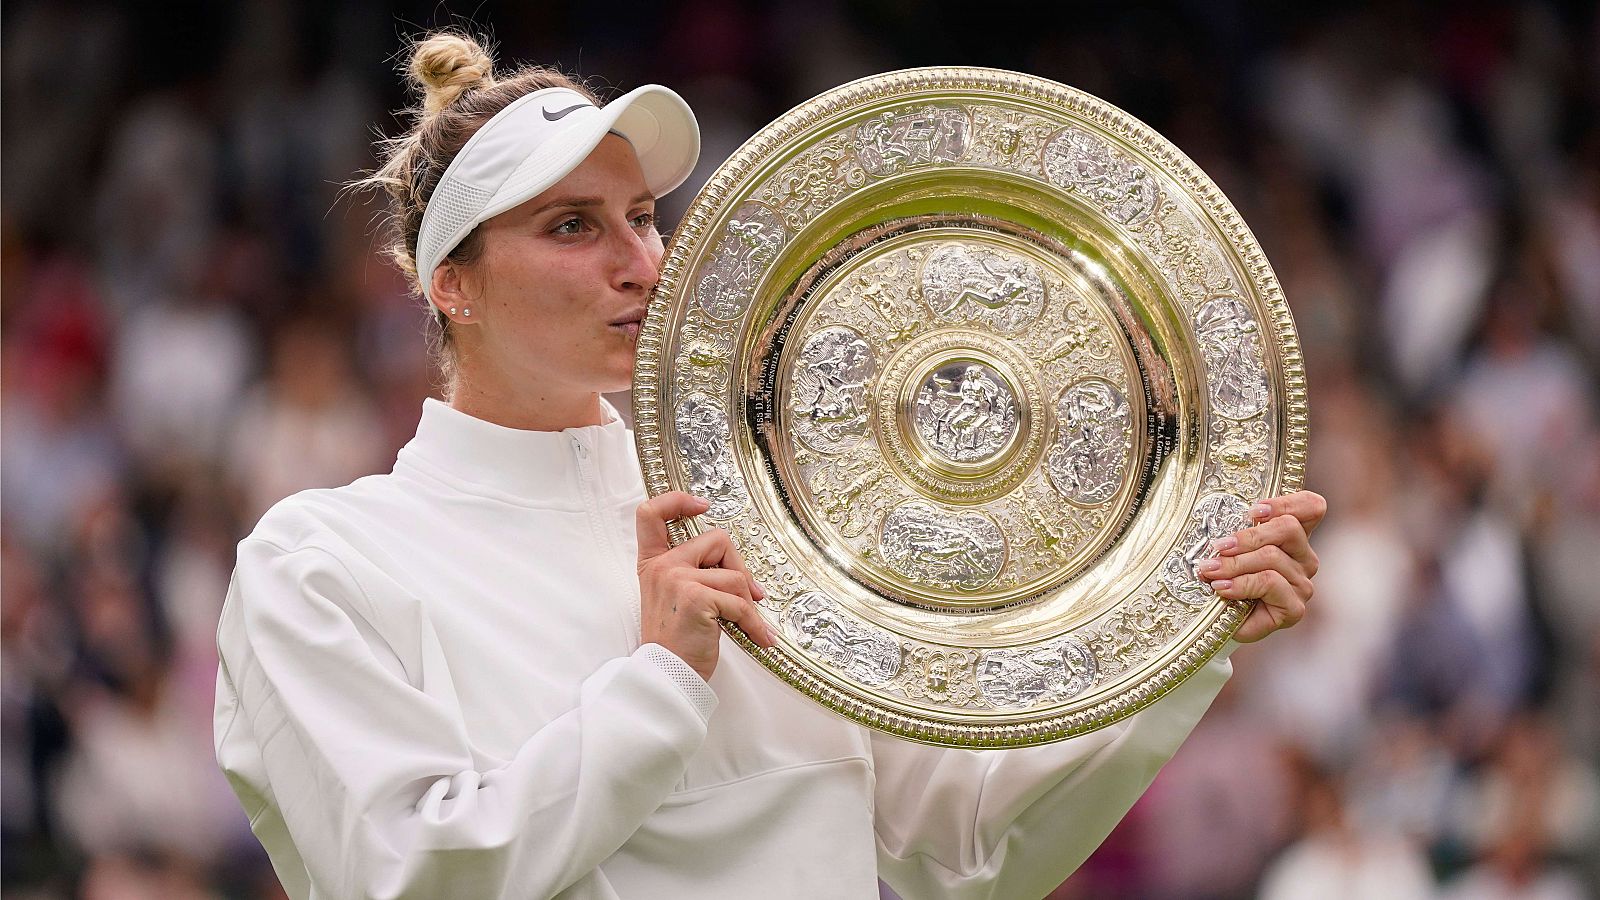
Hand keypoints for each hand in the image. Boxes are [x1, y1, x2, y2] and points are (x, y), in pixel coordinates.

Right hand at [636, 492, 775, 680]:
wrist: (668, 677)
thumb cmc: (676, 643)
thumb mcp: (676, 599)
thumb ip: (695, 574)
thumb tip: (741, 572)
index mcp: (653, 564)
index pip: (651, 514)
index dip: (677, 501)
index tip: (701, 505)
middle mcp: (662, 566)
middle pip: (716, 539)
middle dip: (739, 568)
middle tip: (749, 595)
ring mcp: (677, 579)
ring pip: (734, 575)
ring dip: (748, 603)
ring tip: (748, 625)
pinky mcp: (696, 597)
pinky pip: (740, 602)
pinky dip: (754, 623)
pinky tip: (759, 638)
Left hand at [1197, 490, 1326, 642]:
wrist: (1221, 622)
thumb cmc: (1226, 579)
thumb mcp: (1229, 549)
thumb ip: (1235, 532)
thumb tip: (1221, 525)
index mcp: (1293, 537)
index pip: (1311, 507)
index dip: (1286, 503)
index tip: (1253, 511)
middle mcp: (1304, 558)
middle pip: (1288, 528)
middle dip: (1248, 535)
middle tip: (1218, 547)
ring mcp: (1302, 584)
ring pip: (1272, 556)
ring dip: (1235, 563)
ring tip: (1210, 571)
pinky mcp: (1294, 608)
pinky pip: (1269, 582)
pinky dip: (1241, 583)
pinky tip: (1222, 588)